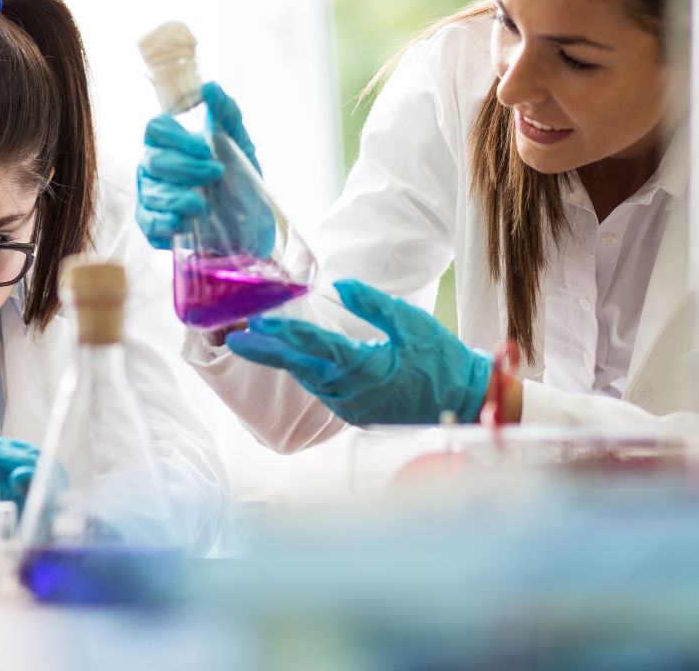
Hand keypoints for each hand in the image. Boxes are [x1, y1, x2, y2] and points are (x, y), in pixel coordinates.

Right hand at [136, 82, 272, 255]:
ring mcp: (150, 196)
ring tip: (203, 205)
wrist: (249, 224)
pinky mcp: (153, 225)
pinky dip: (163, 223)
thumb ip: (226, 114)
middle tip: (217, 173)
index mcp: (168, 142)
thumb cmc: (237, 178)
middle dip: (186, 167)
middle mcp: (153, 166)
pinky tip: (181, 222)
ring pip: (152, 192)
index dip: (177, 137)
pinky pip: (148, 223)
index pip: (155, 128)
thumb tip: (210, 87)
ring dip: (177, 198)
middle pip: (154, 160)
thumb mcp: (239, 144)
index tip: (205, 147)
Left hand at [224, 279, 493, 424]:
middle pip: (299, 367)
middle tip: (234, 340)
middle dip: (265, 352)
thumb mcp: (414, 325)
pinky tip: (292, 358)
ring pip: (308, 380)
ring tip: (255, 342)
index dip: (283, 334)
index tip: (257, 324)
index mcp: (365, 369)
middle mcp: (351, 392)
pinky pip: (322, 390)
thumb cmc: (442, 362)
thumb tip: (343, 287)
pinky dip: (305, 371)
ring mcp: (350, 407)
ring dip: (283, 361)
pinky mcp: (354, 413)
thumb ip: (376, 306)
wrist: (464, 403)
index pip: (315, 348)